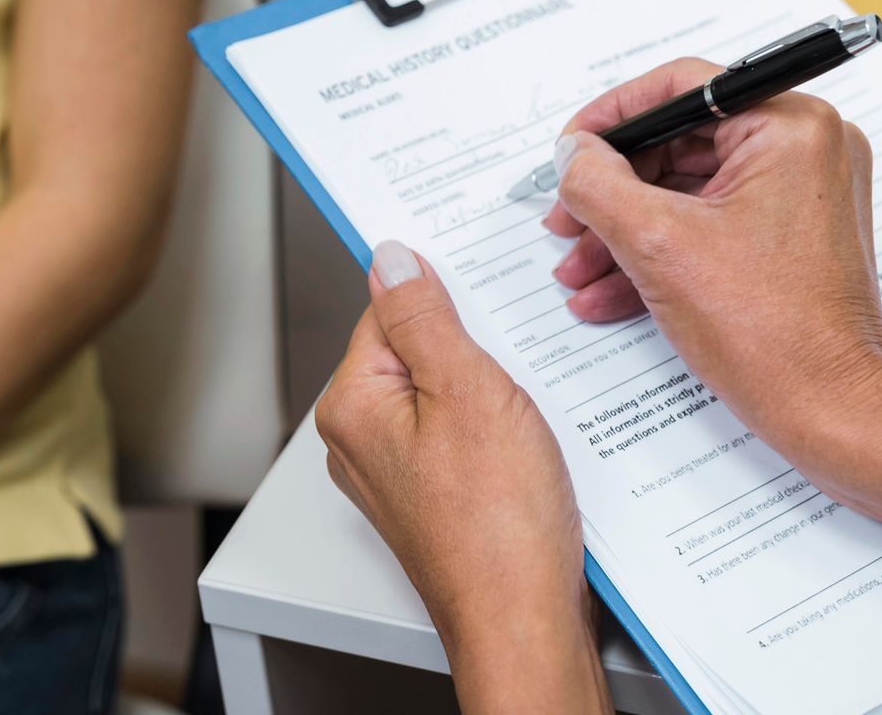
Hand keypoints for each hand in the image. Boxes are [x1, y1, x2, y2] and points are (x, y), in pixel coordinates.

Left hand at [317, 243, 610, 714]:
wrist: (524, 621)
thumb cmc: (495, 526)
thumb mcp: (466, 389)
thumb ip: (423, 316)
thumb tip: (392, 258)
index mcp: (352, 405)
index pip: (387, 309)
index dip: (444, 296)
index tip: (485, 292)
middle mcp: (362, 439)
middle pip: (416, 349)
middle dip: (472, 345)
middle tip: (515, 361)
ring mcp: (398, 472)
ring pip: (444, 393)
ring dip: (491, 388)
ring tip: (525, 410)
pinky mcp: (435, 496)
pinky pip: (461, 435)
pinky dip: (496, 428)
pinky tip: (528, 442)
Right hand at [544, 57, 881, 449]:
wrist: (831, 412)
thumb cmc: (772, 334)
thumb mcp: (656, 243)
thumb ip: (598, 182)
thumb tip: (573, 151)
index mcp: (790, 127)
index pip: (681, 88)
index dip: (610, 119)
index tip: (570, 148)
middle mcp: (807, 149)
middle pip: (680, 144)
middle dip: (612, 192)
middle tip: (567, 221)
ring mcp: (804, 194)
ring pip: (689, 191)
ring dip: (626, 230)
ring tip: (580, 268)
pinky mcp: (793, 236)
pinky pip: (711, 224)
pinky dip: (662, 252)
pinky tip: (610, 290)